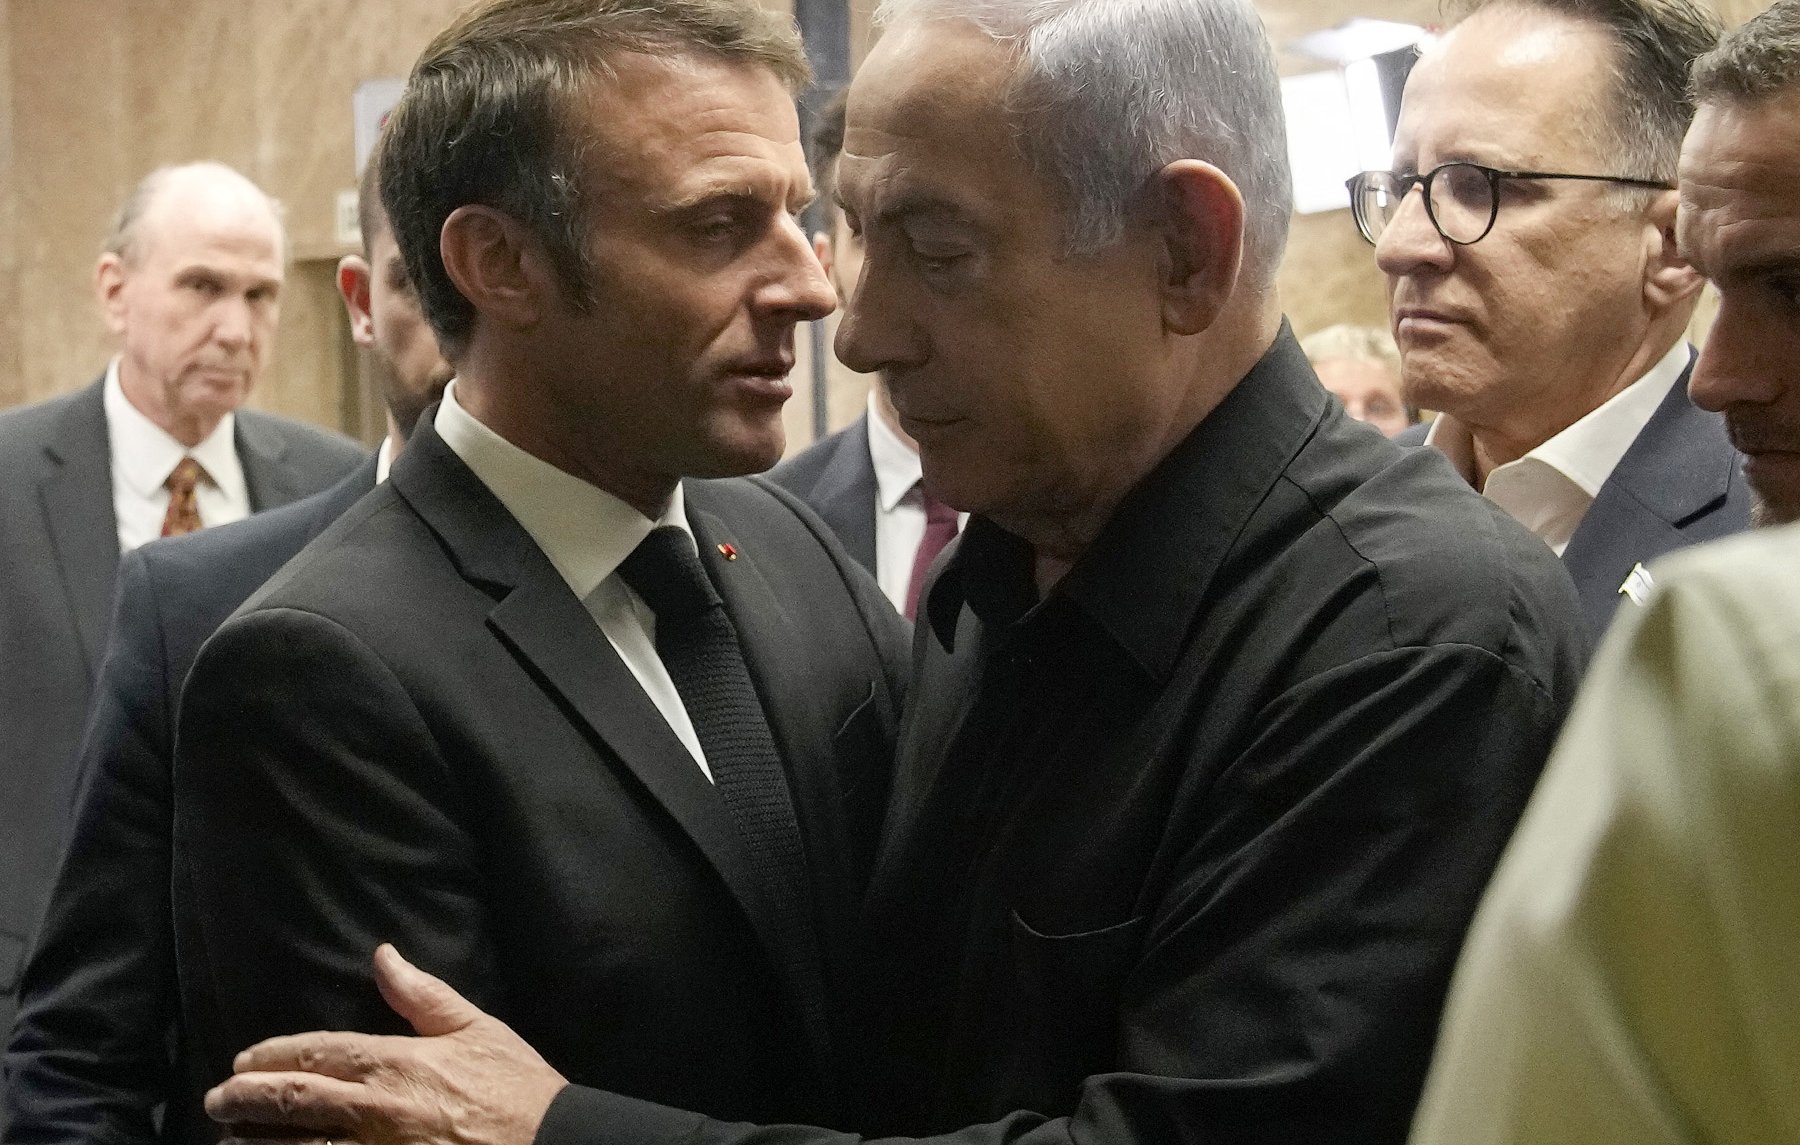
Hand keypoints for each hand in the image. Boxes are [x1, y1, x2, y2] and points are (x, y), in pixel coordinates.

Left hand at [206, 944, 567, 1144]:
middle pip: (293, 1102)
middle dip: (246, 1099)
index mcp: (397, 1062)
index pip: (317, 1052)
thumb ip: (422, 995)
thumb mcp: (478, 1028)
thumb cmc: (518, 1088)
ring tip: (232, 1143)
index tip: (243, 1059)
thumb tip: (382, 956)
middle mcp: (376, 1108)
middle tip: (216, 1100)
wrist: (553, 1144)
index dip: (273, 1055)